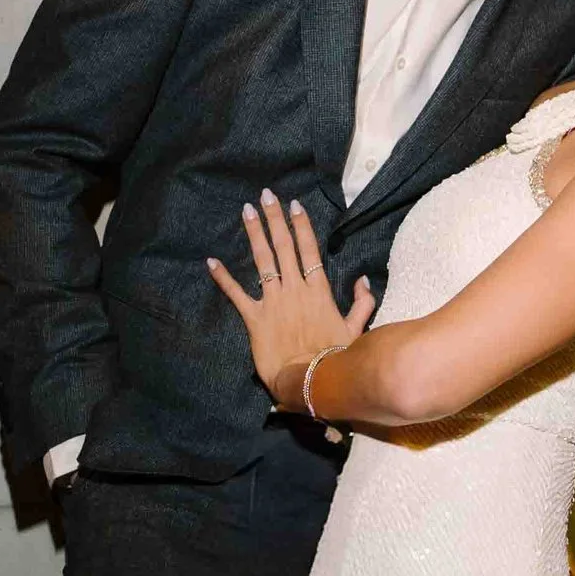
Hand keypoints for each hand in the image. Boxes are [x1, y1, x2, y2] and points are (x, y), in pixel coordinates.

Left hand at [208, 192, 373, 409]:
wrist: (309, 380)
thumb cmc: (333, 357)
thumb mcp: (354, 330)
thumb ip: (362, 303)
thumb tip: (364, 281)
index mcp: (318, 291)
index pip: (308, 250)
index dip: (301, 226)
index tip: (294, 205)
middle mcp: (294, 289)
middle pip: (283, 247)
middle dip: (275, 220)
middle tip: (266, 195)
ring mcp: (273, 301)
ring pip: (262, 261)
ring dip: (254, 235)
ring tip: (247, 212)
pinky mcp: (254, 318)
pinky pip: (236, 294)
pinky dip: (223, 277)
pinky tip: (211, 261)